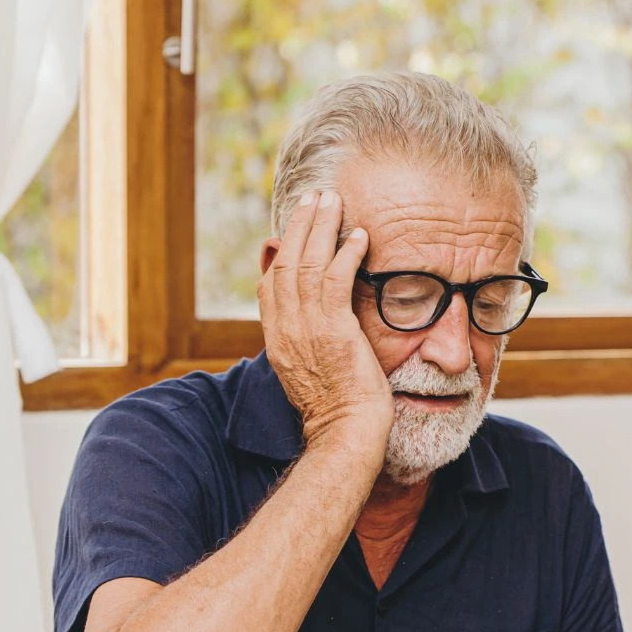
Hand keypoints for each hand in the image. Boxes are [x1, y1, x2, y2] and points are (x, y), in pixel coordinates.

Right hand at [259, 190, 389, 450]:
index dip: (282, 253)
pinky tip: (360, 235)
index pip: (271, 286)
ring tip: (334, 201)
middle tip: (314, 198)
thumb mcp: (313, 373)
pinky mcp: (332, 328)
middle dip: (300, 227)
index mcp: (278, 340)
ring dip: (322, 227)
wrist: (345, 433)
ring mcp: (306, 328)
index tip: (293, 229)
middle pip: (285, 264)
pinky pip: (336, 278)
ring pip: (307, 263)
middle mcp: (285, 329)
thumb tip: (316, 324)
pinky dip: (347, 253)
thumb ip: (310, 343)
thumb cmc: (339, 411)